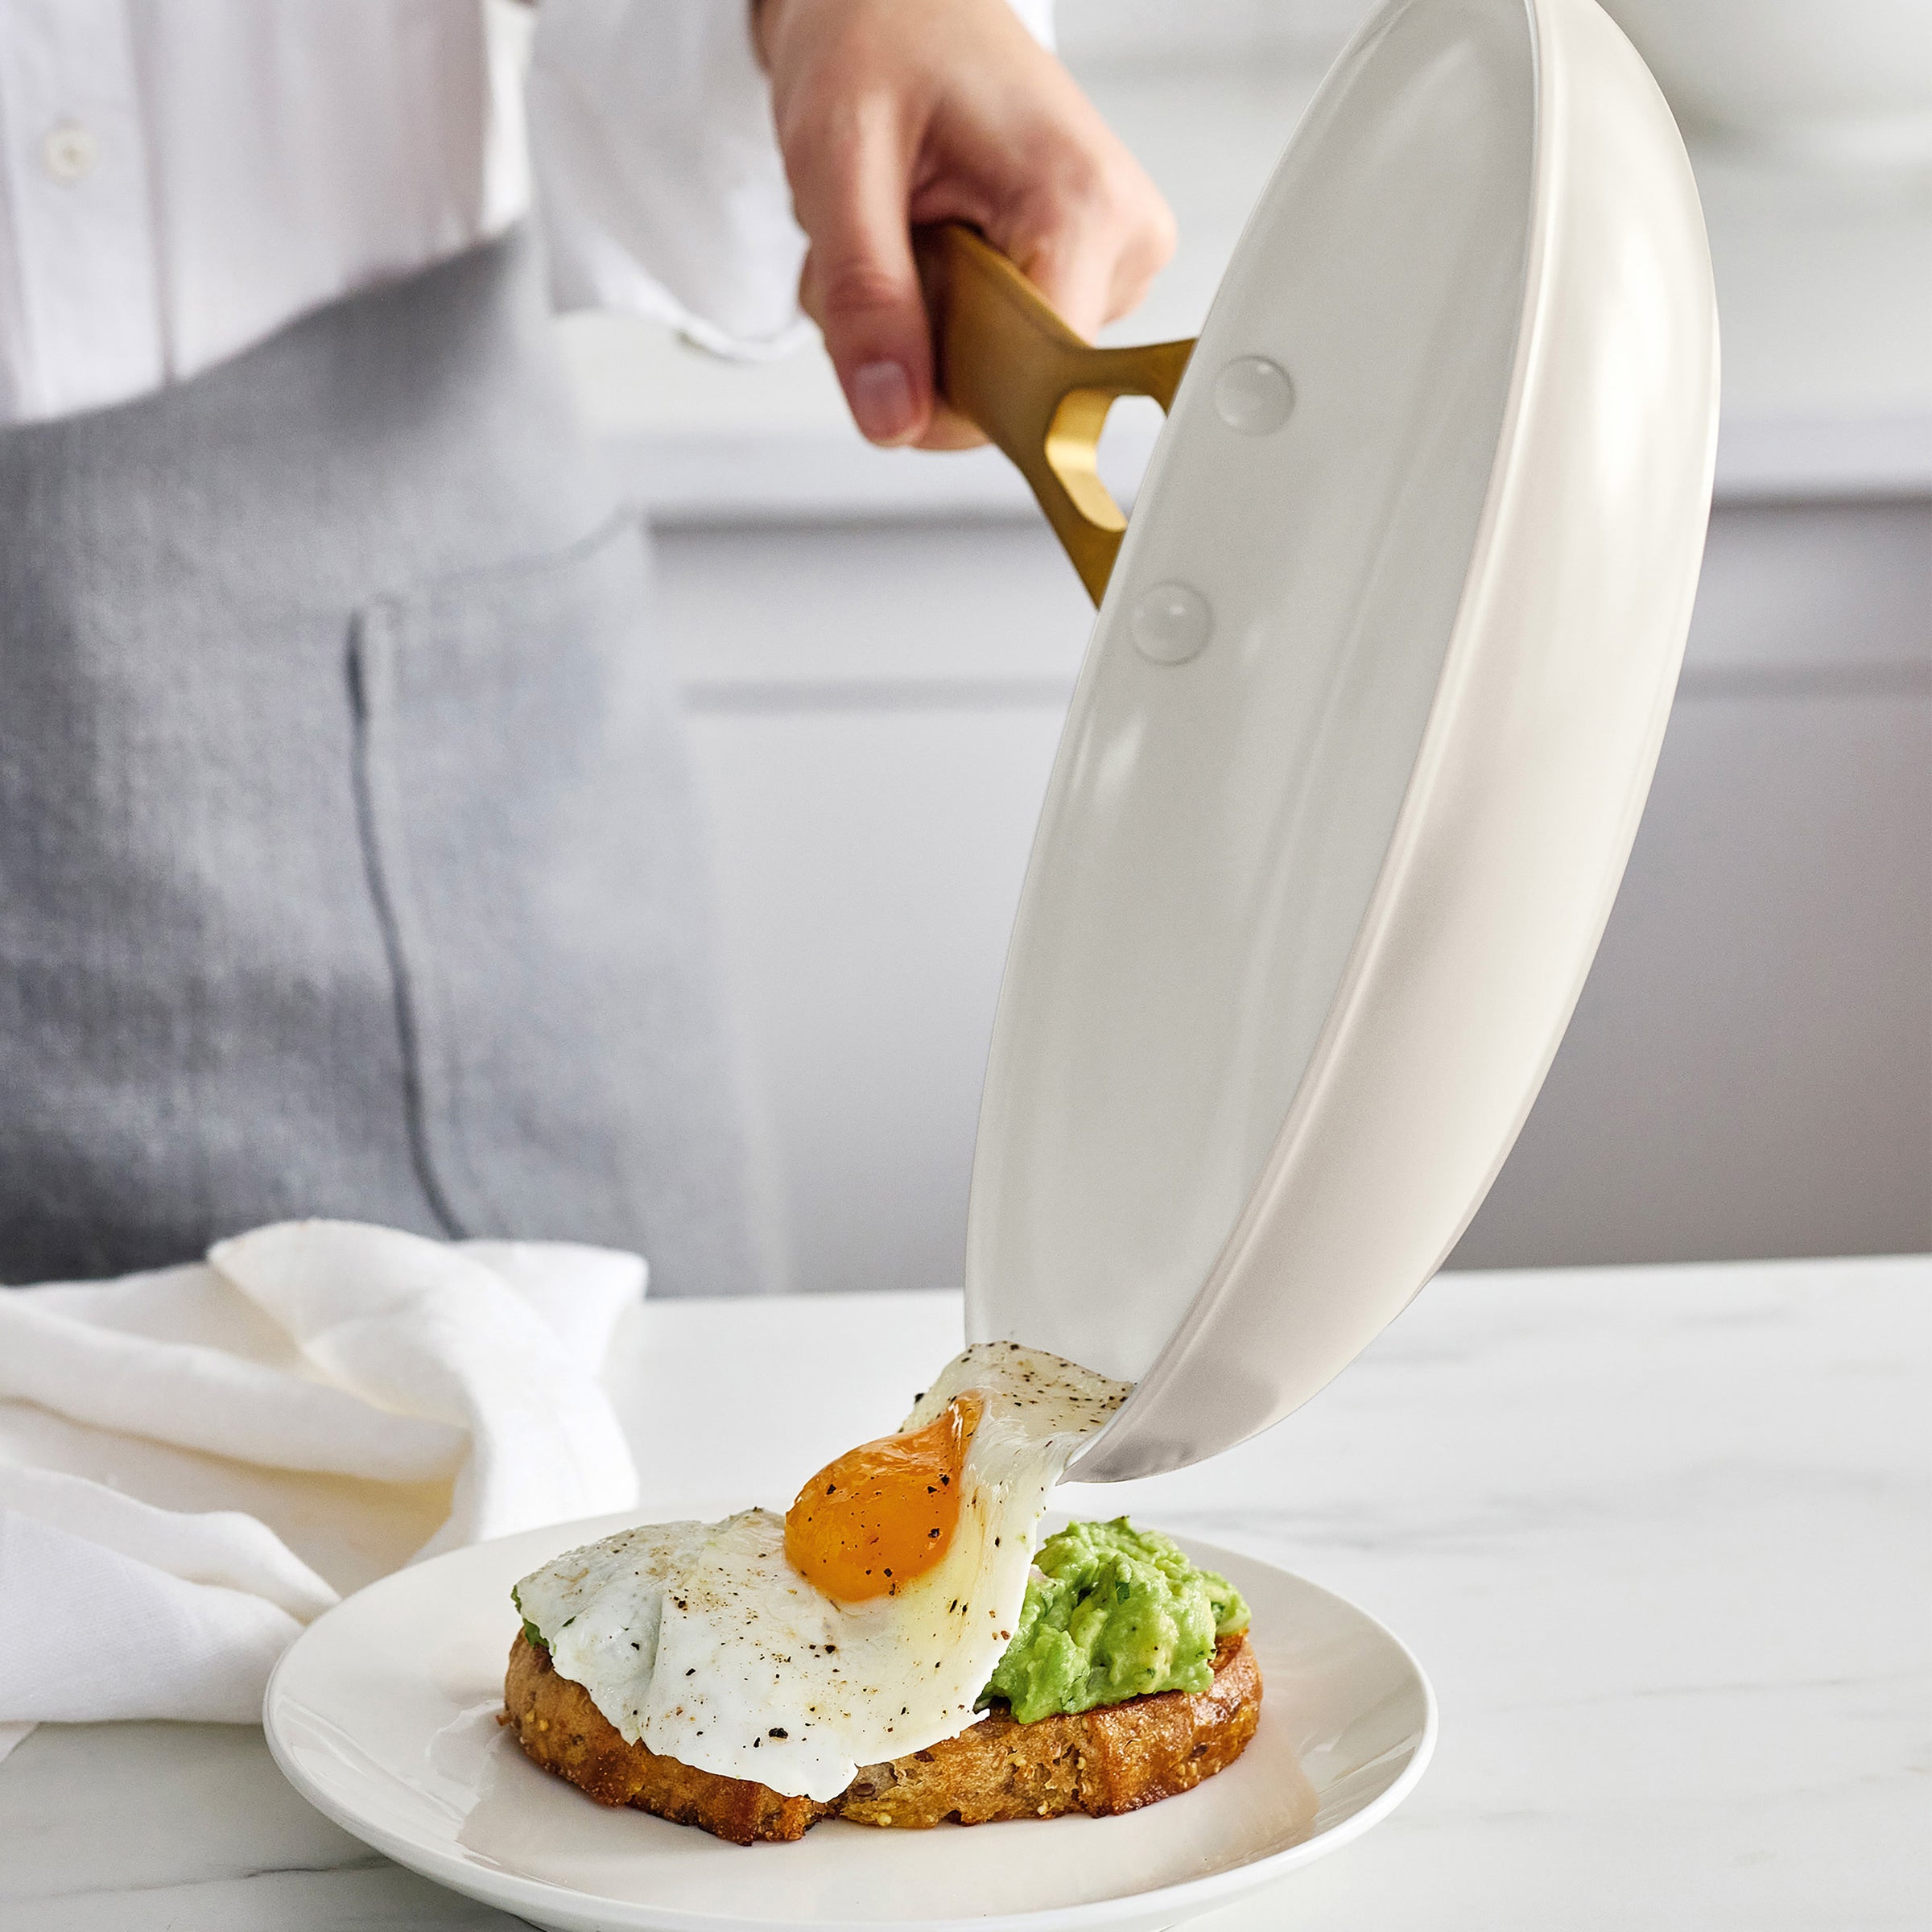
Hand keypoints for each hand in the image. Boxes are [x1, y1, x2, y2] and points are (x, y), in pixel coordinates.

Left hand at [752, 0, 1174, 448]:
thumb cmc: (880, 35)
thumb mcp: (839, 160)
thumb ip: (865, 298)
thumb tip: (893, 419)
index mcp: (1084, 206)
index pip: (1038, 387)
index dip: (948, 398)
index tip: (891, 359)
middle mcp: (1124, 241)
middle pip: (1016, 389)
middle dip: (922, 351)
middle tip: (887, 247)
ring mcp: (1116, 263)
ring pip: (1001, 377)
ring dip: (922, 331)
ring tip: (908, 230)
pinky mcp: (1092, 275)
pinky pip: (1004, 351)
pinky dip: (942, 316)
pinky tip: (933, 243)